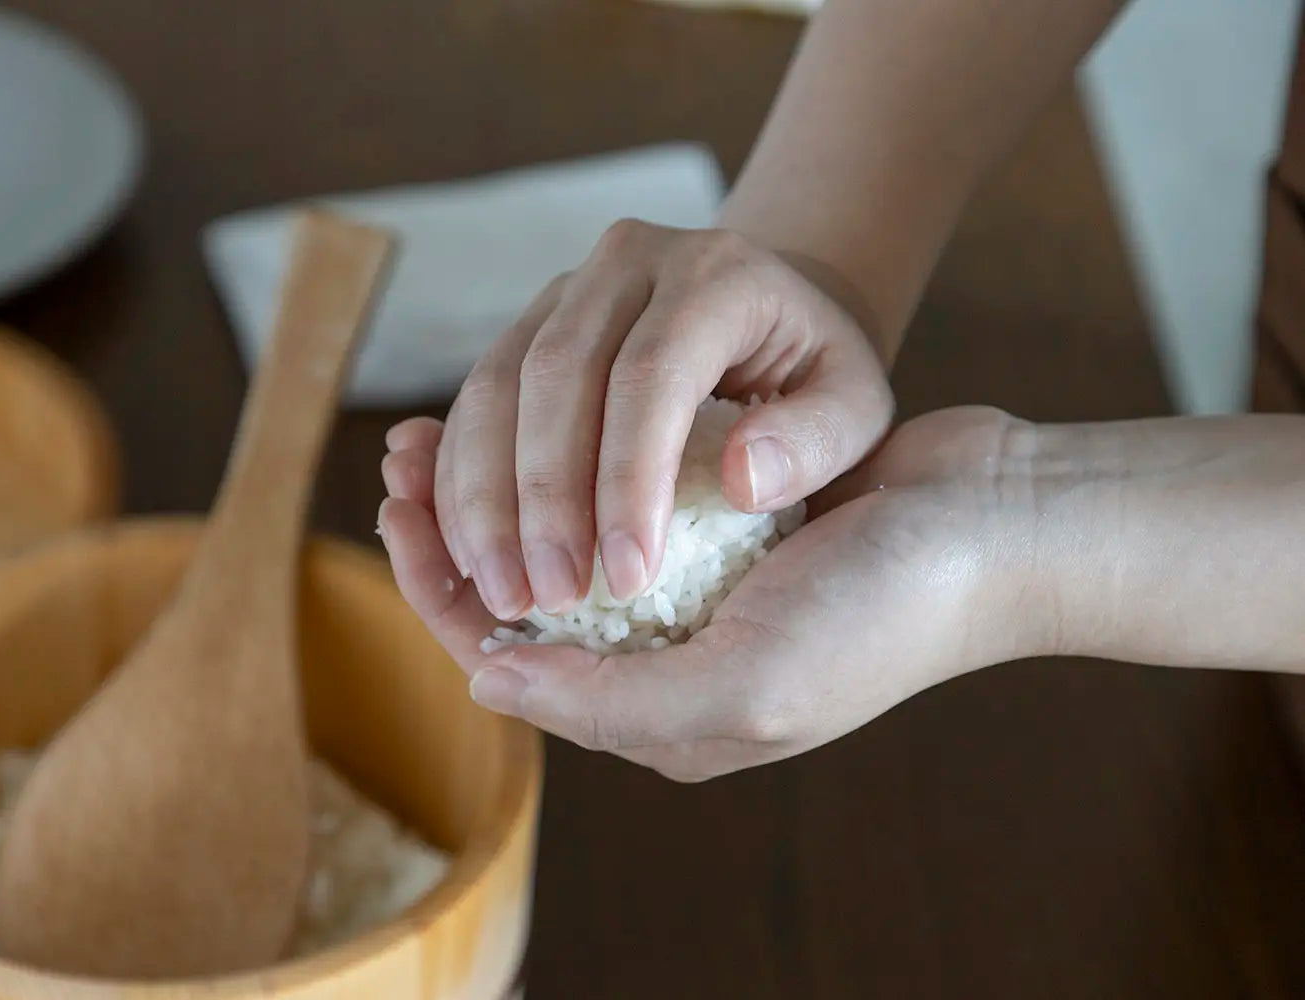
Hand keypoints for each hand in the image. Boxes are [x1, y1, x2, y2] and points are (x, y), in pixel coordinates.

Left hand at [379, 406, 1046, 781]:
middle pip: (519, 602)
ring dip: (492, 490)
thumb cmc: (881, 614)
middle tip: (397, 466)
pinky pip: (607, 491)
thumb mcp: (740, 688)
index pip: (509, 661)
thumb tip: (484, 679)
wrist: (993, 528)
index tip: (395, 515)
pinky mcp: (716, 522)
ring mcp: (692, 586)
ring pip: (555, 543)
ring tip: (435, 437)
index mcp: (660, 713)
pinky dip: (558, 459)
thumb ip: (607, 702)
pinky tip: (530, 417)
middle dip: (450, 536)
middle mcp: (665, 655)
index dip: (439, 592)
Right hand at [422, 220, 893, 622]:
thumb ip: (816, 441)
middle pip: (554, 376)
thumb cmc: (813, 374)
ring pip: (494, 386)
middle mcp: (627, 262)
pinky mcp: (525, 325)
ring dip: (484, 498)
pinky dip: (461, 479)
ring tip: (502, 591)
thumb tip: (743, 481)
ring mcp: (565, 291)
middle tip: (547, 599)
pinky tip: (468, 552)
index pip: (651, 375)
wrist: (769, 311)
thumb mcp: (854, 405)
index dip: (627, 480)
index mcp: (715, 274)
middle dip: (541, 500)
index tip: (627, 579)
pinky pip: (474, 401)